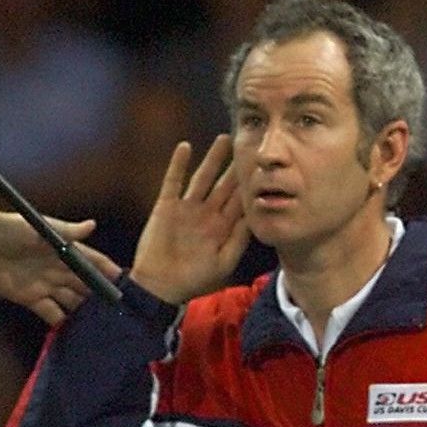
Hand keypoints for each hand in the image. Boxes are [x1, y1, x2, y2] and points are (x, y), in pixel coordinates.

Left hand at [0, 205, 120, 325]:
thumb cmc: (4, 227)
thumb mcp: (33, 227)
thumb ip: (63, 231)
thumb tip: (91, 225)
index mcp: (62, 249)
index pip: (92, 262)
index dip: (109, 272)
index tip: (128, 285)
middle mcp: (58, 268)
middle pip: (85, 285)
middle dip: (101, 297)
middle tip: (120, 314)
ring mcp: (45, 284)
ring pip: (72, 301)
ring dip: (85, 313)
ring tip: (102, 329)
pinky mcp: (30, 298)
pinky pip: (51, 312)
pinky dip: (62, 323)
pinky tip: (74, 335)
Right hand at [129, 135, 250, 305]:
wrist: (159, 287)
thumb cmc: (193, 280)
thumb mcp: (223, 263)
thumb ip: (239, 240)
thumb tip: (255, 217)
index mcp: (222, 227)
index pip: (240, 202)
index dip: (253, 186)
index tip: (267, 169)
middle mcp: (206, 214)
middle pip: (225, 185)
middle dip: (237, 167)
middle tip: (251, 146)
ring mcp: (187, 208)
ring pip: (203, 177)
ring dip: (213, 159)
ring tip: (225, 140)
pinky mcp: (167, 205)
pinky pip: (173, 180)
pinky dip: (178, 164)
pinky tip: (185, 147)